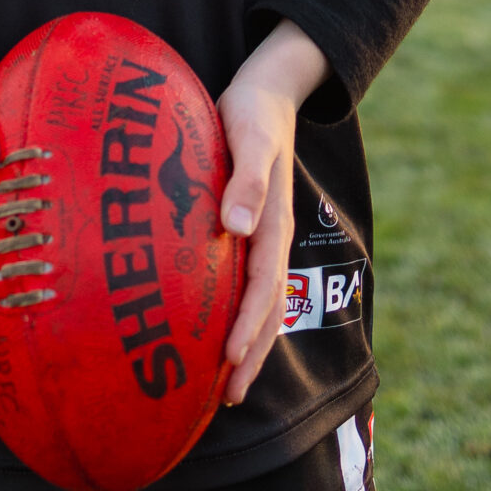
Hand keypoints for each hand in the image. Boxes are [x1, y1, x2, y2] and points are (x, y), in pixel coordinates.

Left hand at [217, 19, 328, 405]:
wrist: (265, 92)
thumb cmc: (252, 113)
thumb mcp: (250, 137)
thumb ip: (248, 180)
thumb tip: (238, 227)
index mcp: (273, 223)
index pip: (262, 287)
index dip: (247, 326)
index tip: (227, 361)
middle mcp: (271, 238)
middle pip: (266, 309)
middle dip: (250, 354)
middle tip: (229, 399)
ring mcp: (263, 237)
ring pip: (260, 303)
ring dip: (247, 344)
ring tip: (227, 387)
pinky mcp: (249, 230)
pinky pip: (248, 284)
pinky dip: (238, 316)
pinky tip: (217, 335)